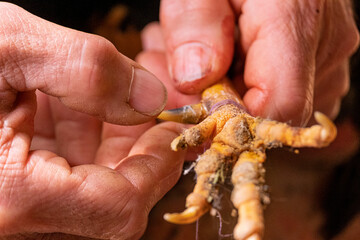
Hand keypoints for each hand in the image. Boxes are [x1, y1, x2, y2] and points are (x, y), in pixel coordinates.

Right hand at [0, 3, 184, 238]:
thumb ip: (84, 69)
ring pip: (89, 187)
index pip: (120, 208)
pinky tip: (79, 104)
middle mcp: (11, 218)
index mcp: (11, 198)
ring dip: (113, 140)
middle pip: (110, 202)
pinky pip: (62, 175)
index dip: (158, 166)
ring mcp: (9, 208)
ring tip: (120, 94)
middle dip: (141, 149)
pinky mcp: (7, 191)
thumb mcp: (3, 45)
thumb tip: (149, 97)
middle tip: (155, 105)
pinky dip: (82, 139)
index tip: (173, 127)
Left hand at [140, 0, 358, 125]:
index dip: (229, 119)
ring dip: (227, 94)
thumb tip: (195, 81)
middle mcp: (324, 45)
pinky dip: (245, 87)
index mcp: (296, 17)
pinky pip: (280, 95)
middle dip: (217, 103)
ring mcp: (326, 57)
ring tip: (200, 55)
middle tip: (179, 69)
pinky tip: (225, 59)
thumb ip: (195, 23)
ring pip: (273, 107)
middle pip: (270, 113)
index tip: (192, 102)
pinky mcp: (319, 63)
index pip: (276, 108)